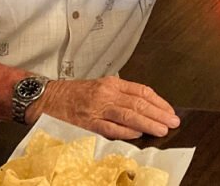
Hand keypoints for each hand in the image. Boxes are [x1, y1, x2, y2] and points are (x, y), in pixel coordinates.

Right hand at [27, 76, 179, 139]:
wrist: (46, 99)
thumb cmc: (73, 94)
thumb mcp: (100, 86)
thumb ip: (120, 95)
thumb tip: (144, 107)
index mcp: (112, 84)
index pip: (142, 91)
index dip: (159, 102)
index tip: (170, 111)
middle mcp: (106, 94)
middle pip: (139, 103)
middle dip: (159, 113)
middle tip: (173, 122)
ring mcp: (97, 109)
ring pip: (129, 115)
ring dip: (148, 123)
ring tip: (162, 129)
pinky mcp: (87, 123)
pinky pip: (111, 128)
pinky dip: (126, 132)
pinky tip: (138, 134)